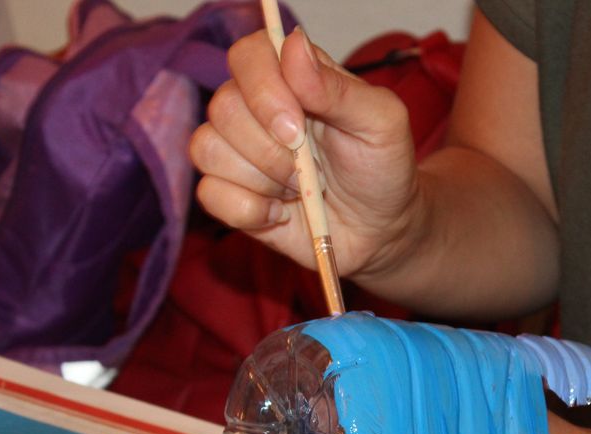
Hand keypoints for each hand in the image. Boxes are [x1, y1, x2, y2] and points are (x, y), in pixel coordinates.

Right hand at [190, 27, 420, 279]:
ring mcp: (238, 151)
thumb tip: (294, 46)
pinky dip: (248, 210)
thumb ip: (338, 88)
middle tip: (311, 170)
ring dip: (262, 180)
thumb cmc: (382, 168)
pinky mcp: (229, 193)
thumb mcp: (381, 123)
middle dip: (270, 150)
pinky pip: (209, 193)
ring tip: (299, 190)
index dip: (263, 90)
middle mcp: (256, 107)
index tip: (297, 129)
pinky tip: (279, 213)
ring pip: (208, 149)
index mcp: (292, 77)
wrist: (380, 230)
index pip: (248, 56)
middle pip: (223, 107)